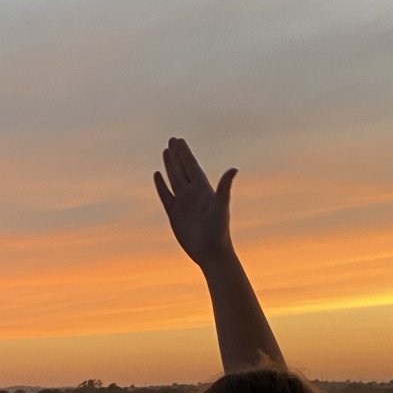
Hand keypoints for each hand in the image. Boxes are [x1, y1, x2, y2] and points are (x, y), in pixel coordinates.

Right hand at [154, 137, 237, 268]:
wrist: (211, 253)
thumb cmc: (219, 231)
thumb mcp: (222, 207)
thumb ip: (225, 187)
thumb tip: (234, 169)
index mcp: (203, 190)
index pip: (192, 166)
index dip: (185, 153)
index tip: (179, 140)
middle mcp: (193, 194)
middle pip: (182, 169)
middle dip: (177, 155)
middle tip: (172, 140)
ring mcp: (183, 203)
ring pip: (174, 179)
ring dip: (170, 166)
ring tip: (166, 151)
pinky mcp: (175, 215)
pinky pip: (166, 196)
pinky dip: (161, 185)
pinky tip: (157, 175)